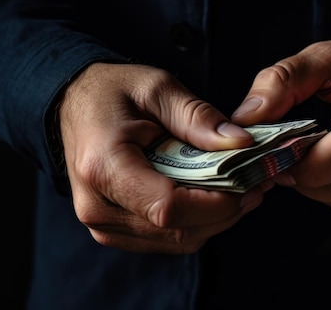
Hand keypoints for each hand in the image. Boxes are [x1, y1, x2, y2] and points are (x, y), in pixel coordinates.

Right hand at [59, 62, 272, 252]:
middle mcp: (98, 207)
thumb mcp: (157, 88)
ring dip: (216, 218)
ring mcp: (104, 225)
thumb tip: (242, 144)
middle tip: (256, 181)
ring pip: (178, 241)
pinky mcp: (114, 231)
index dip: (216, 202)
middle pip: (178, 230)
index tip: (249, 181)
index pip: (168, 207)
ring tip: (241, 186)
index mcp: (104, 167)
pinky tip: (213, 196)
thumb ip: (198, 117)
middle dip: (226, 210)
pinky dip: (198, 221)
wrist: (73, 106)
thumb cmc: (112, 92)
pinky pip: (168, 238)